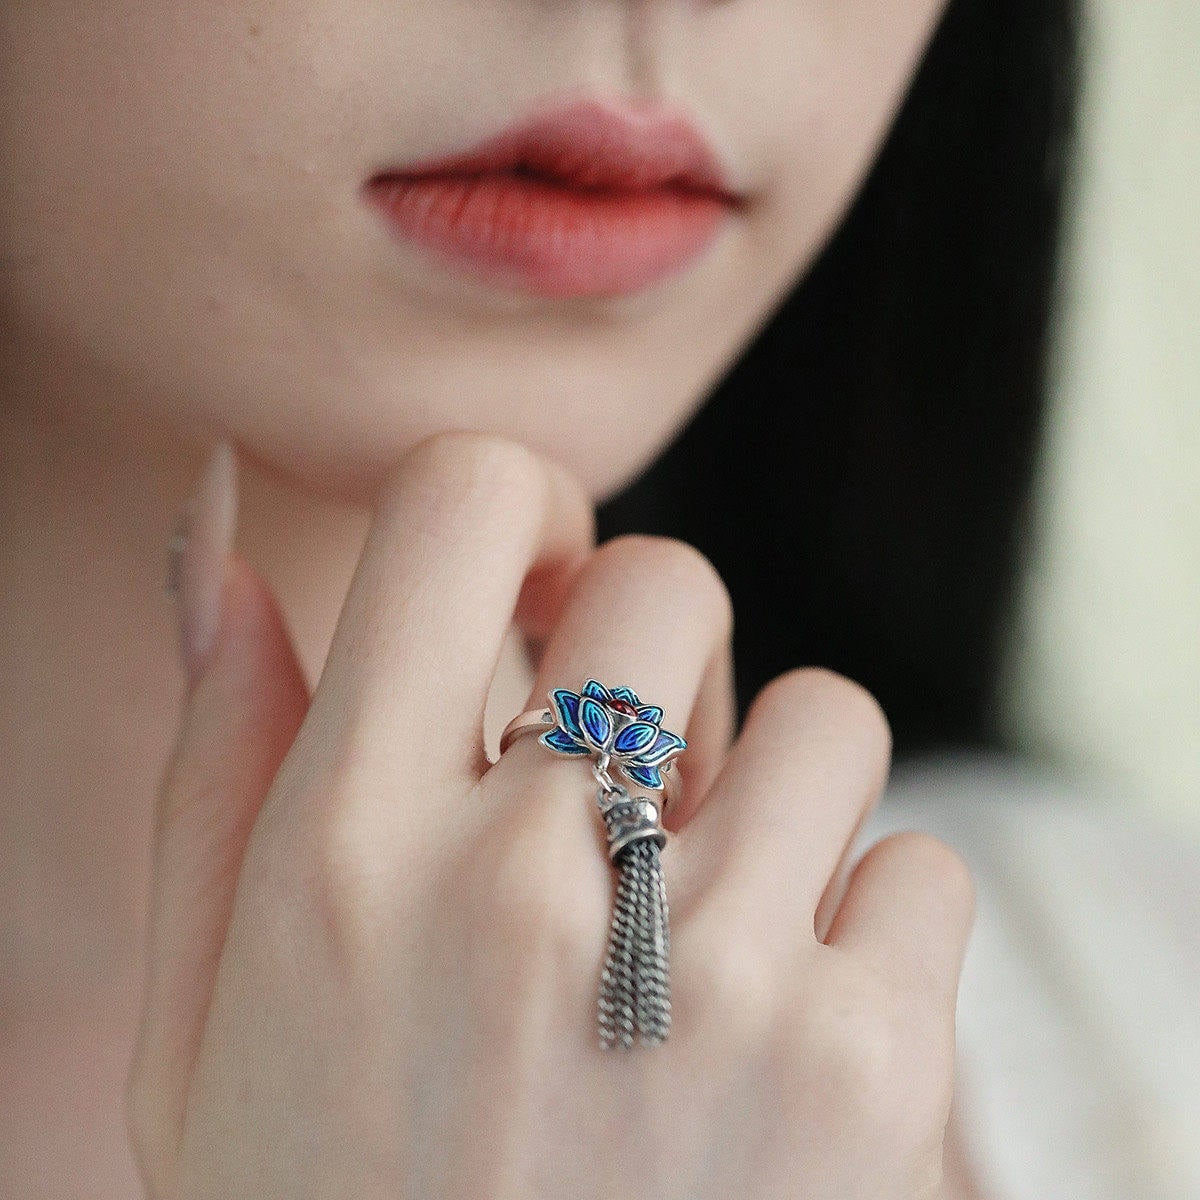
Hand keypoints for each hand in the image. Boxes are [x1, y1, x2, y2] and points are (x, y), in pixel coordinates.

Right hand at [127, 431, 974, 1198]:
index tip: (542, 583)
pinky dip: (875, 926)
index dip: (524, 507)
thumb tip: (223, 536)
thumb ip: (216, 750)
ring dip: (775, 792)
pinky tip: (786, 1030)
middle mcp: (524, 893)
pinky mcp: (868, 1076)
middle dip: (658, 649)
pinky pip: (923, 867)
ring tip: (704, 921)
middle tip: (626, 769)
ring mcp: (711, 983)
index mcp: (344, 850)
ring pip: (823, 713)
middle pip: (670, 582)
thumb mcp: (209, 1004)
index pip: (461, 502)